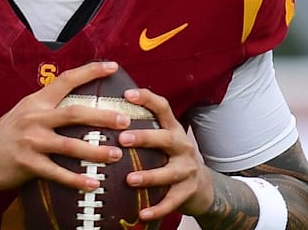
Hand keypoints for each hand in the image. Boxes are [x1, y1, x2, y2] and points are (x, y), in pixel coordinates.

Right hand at [0, 61, 130, 193]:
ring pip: (70, 145)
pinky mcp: (27, 164)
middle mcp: (34, 118)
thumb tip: (76, 106)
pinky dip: (77, 180)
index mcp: (36, 102)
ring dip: (96, 151)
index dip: (91, 71)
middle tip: (126, 120)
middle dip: (103, 116)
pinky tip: (93, 184)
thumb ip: (46, 109)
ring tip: (116, 155)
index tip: (113, 66)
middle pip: (75, 113)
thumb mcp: (22, 114)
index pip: (66, 80)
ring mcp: (30, 141)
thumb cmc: (3, 137)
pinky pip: (57, 173)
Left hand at [118, 88, 214, 220]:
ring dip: (149, 176)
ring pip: (169, 172)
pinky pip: (171, 201)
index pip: (163, 108)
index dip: (146, 99)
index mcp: (173, 129)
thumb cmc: (171, 157)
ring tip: (129, 180)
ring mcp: (187, 169)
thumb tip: (105, 112)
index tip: (127, 94)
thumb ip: (143, 127)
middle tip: (122, 139)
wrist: (202, 185)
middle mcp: (182, 146)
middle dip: (144, 138)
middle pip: (165, 138)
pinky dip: (157, 209)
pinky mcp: (187, 192)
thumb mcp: (163, 138)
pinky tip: (142, 214)